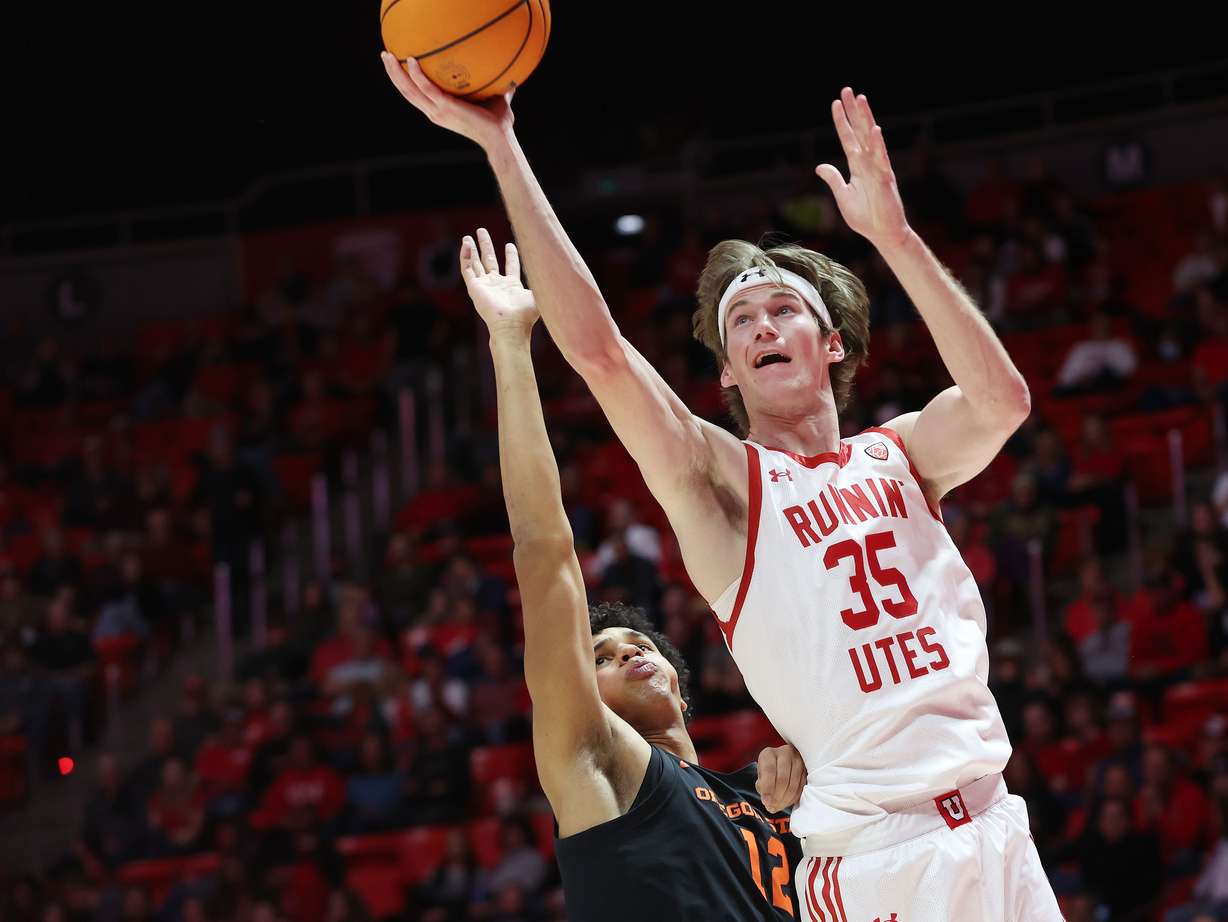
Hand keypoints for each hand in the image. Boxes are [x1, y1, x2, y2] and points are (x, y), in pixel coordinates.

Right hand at [380, 52, 513, 150]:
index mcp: (440, 111)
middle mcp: (434, 112)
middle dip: (393, 73)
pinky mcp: (445, 107)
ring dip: (396, 72)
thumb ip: (496, 87)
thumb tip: (508, 76)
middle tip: (385, 54)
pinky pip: (426, 88)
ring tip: (388, 54)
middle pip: (406, 91)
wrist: (500, 138)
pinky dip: (417, 75)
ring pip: (409, 90)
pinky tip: (412, 60)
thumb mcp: (493, 99)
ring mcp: (438, 111)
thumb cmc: (498, 122)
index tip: (397, 64)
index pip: (416, 95)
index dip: (404, 81)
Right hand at [461, 228, 537, 331]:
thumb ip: (546, 282)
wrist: (511, 324)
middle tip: (482, 231)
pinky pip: (467, 269)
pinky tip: (466, 244)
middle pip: (490, 261)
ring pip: (475, 264)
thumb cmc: (526, 314)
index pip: (510, 266)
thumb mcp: (539, 294)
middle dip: (486, 246)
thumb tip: (561, 273)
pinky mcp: (474, 288)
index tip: (510, 244)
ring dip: (472, 250)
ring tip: (469, 236)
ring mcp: (484, 286)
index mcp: (512, 286)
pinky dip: (465, 256)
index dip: (510, 255)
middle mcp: (496, 285)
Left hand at [755, 743, 805, 813]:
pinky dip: (794, 798)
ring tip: (779, 806)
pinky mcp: (807, 769)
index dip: (767, 788)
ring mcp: (798, 760)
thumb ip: (762, 786)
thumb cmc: (768, 771)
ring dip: (786, 800)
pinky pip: (802, 787)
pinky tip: (787, 802)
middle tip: (773, 807)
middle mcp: (785, 753)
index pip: (769, 770)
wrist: (781, 764)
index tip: (766, 802)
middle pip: (783, 778)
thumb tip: (768, 802)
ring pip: (794, 784)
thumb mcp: (761, 775)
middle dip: (777, 796)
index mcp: (769, 754)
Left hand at [815, 87, 912, 252]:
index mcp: (858, 166)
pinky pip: (881, 160)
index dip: (842, 121)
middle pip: (860, 131)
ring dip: (866, 119)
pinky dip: (877, 146)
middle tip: (848, 90)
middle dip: (854, 111)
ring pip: (871, 139)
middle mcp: (868, 162)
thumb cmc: (866, 216)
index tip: (835, 103)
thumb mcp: (843, 196)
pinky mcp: (885, 180)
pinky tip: (874, 130)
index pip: (848, 138)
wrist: (882, 233)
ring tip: (861, 99)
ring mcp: (878, 169)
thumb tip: (820, 166)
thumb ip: (834, 179)